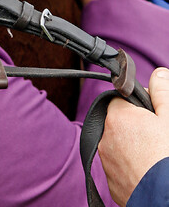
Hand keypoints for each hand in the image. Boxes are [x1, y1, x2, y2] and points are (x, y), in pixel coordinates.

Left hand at [99, 67, 168, 205]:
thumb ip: (162, 92)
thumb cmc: (166, 156)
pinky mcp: (111, 183)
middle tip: (156, 135)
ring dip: (131, 145)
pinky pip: (119, 167)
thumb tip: (159, 73)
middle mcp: (105, 137)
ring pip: (117, 144)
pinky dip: (130, 166)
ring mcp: (106, 162)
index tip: (152, 113)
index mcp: (117, 116)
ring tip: (153, 154)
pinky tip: (147, 170)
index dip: (137, 104)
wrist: (163, 197)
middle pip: (118, 121)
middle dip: (134, 125)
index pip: (120, 99)